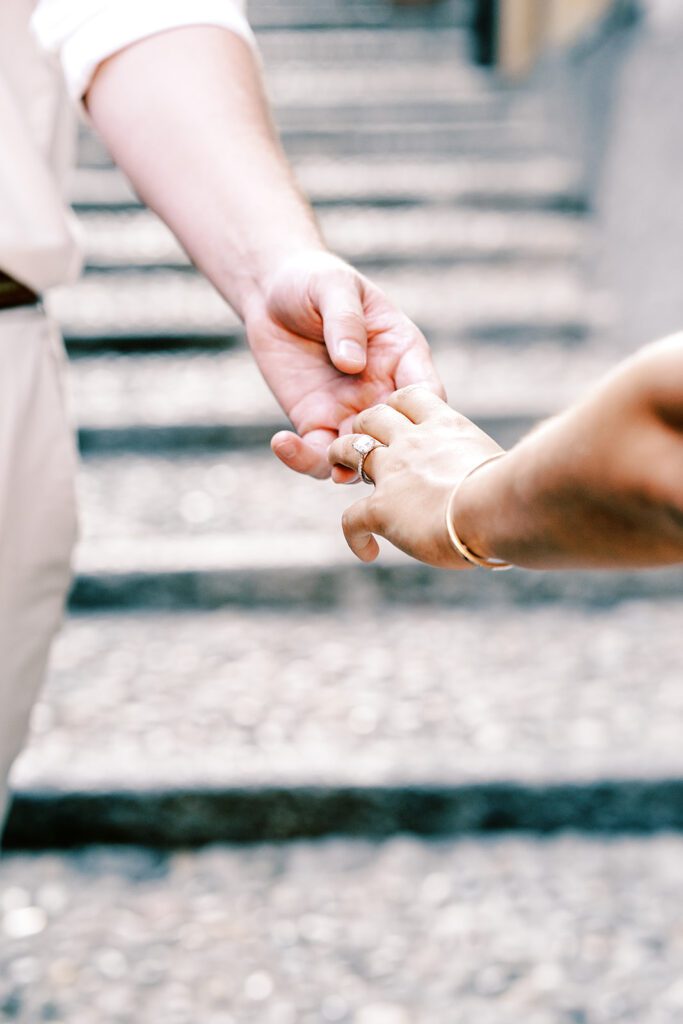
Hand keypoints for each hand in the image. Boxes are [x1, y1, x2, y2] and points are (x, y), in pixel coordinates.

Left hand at [243, 250, 443, 480]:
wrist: (272, 293)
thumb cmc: (314, 281)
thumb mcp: (333, 287)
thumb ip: (345, 321)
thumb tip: (352, 362)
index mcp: (404, 356)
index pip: (428, 395)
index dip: (422, 415)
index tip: (400, 420)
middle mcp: (383, 392)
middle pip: (401, 439)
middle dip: (387, 452)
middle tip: (358, 446)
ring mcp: (351, 413)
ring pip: (363, 458)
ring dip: (350, 467)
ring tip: (326, 456)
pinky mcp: (316, 424)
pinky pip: (318, 456)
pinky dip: (304, 460)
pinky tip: (281, 442)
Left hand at [328, 385, 503, 566]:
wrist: (497, 508)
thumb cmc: (515, 492)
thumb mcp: (507, 466)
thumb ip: (494, 472)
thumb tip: (517, 491)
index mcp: (446, 426)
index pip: (411, 397)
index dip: (399, 406)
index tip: (402, 423)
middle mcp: (412, 442)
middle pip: (372, 417)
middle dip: (365, 428)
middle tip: (368, 449)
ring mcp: (392, 472)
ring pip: (347, 450)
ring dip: (341, 459)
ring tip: (345, 476)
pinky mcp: (381, 507)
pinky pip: (350, 519)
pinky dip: (355, 536)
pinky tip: (369, 551)